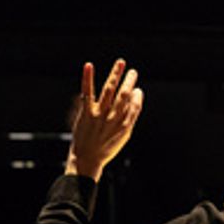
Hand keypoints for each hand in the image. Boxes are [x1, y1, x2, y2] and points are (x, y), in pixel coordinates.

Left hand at [66, 59, 143, 180]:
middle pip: (124, 96)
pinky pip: (88, 93)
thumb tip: (135, 97)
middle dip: (130, 81)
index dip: (137, 96)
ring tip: (121, 63)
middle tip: (133, 71)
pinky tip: (89, 66)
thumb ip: (130, 117)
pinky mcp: (86, 113)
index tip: (137, 90)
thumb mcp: (123, 136)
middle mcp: (114, 119)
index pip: (135, 106)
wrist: (87, 160)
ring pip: (109, 90)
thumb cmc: (105, 148)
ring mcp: (99, 116)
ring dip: (116, 74)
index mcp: (125, 126)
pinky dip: (88, 78)